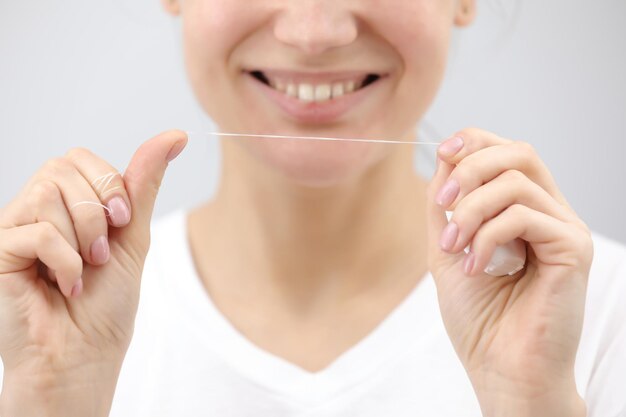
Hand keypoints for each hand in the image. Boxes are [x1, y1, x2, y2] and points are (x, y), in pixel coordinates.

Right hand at [0, 130, 186, 416]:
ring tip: (83, 270)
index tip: (123, 220)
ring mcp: (12, 229)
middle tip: (101, 252)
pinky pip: (36, 231)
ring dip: (82, 238)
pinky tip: (64, 286)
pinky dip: (64, 261)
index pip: (79, 157)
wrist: (85, 354)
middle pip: (61, 168)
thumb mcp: (133, 235)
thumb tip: (175, 135)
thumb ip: (144, 183)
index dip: (108, 184)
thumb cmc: (107, 302)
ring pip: (47, 194)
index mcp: (64, 203)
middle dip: (97, 212)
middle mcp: (33, 210)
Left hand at [426, 128, 591, 416]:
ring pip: (516, 182)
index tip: (443, 153)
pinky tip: (476, 267)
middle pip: (519, 153)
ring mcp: (564, 229)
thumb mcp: (448, 249)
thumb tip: (443, 159)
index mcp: (523, 210)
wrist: (500, 367)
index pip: (507, 153)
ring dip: (470, 211)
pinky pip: (523, 216)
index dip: (475, 142)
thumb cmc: (479, 317)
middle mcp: (549, 213)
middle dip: (471, 168)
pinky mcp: (573, 249)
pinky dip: (487, 237)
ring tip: (453, 247)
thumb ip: (446, 205)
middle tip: (443, 204)